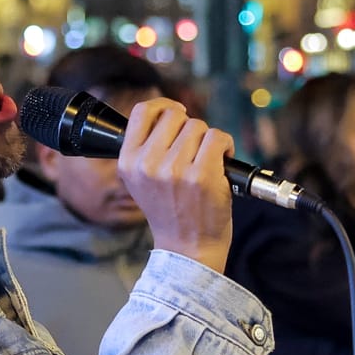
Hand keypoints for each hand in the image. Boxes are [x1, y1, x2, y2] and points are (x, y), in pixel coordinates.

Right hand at [117, 99, 235, 271]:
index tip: (177, 112)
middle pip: (175, 116)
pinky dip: (226, 146)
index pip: (142, 112)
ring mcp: (175, 170)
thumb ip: (147, 148)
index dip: (163, 105)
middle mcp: (148, 165)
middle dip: (190, 129)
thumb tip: (168, 111)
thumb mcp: (142, 181)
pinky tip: (223, 163)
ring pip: (198, 127)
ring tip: (207, 164)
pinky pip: (218, 138)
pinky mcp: (202, 176)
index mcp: (128, 163)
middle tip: (195, 152)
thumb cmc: (171, 212)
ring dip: (208, 141)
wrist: (188, 249)